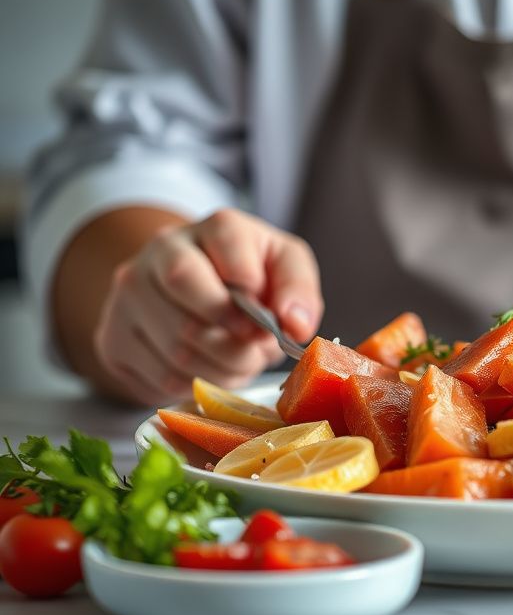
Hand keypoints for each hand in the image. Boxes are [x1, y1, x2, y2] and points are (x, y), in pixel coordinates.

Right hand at [94, 209, 322, 404]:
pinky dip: (196, 385)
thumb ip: (298, 289)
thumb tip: (295, 325)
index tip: (266, 318)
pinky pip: (160, 377)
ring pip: (177, 349)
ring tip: (239, 363)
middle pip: (192, 306)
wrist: (195, 291)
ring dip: (222, 370)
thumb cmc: (250, 278)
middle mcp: (160, 252)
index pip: (225, 245)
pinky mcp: (112, 338)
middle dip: (236, 344)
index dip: (251, 289)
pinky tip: (210, 371)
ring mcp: (127, 295)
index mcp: (212, 228)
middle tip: (256, 352)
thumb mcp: (285, 268)